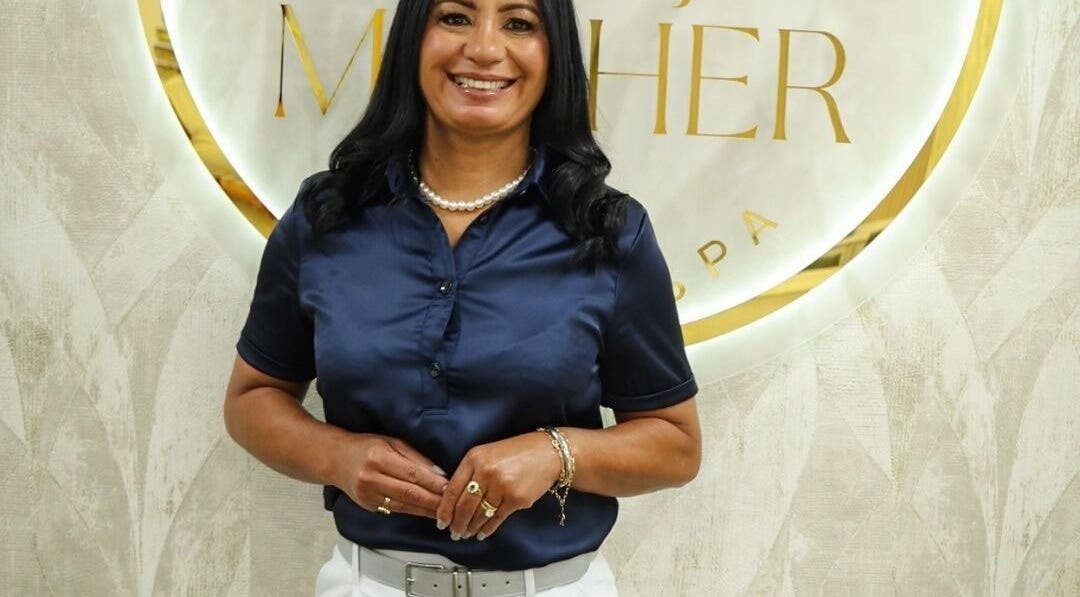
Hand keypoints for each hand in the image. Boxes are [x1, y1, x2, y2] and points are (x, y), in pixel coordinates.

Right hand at [330, 433, 448, 518]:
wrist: (335, 459)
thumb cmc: (365, 446)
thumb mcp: (391, 442)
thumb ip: (415, 457)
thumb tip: (439, 472)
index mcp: (379, 457)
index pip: (412, 473)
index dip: (433, 483)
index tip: (450, 487)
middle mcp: (371, 477)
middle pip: (409, 493)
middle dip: (433, 501)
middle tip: (452, 506)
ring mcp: (368, 494)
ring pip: (403, 506)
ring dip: (426, 511)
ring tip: (444, 513)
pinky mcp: (368, 505)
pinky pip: (395, 510)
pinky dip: (413, 512)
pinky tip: (426, 513)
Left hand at [437, 430, 562, 540]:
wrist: (548, 452)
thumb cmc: (517, 453)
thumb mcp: (487, 454)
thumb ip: (470, 472)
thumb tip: (452, 499)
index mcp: (474, 458)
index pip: (452, 489)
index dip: (444, 510)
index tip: (441, 522)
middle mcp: (486, 471)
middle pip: (464, 506)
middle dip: (457, 524)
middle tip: (454, 533)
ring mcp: (502, 486)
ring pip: (480, 515)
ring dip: (471, 528)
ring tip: (467, 533)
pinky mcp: (517, 498)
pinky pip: (497, 519)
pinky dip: (488, 529)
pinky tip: (482, 533)